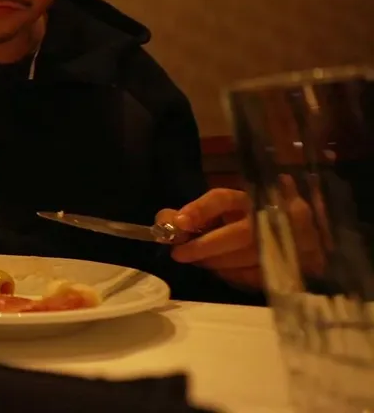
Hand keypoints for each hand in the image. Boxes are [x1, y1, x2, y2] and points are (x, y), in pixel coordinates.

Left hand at [156, 178, 322, 289]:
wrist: (304, 236)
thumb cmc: (254, 218)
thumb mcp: (229, 209)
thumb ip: (198, 212)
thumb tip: (167, 221)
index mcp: (257, 195)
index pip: (225, 198)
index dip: (199, 209)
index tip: (179, 223)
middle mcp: (279, 216)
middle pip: (240, 234)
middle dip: (205, 247)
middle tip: (180, 253)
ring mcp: (293, 242)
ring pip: (249, 258)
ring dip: (217, 263)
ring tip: (200, 261)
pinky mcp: (299, 267)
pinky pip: (258, 276)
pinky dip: (235, 275)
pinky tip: (225, 270)